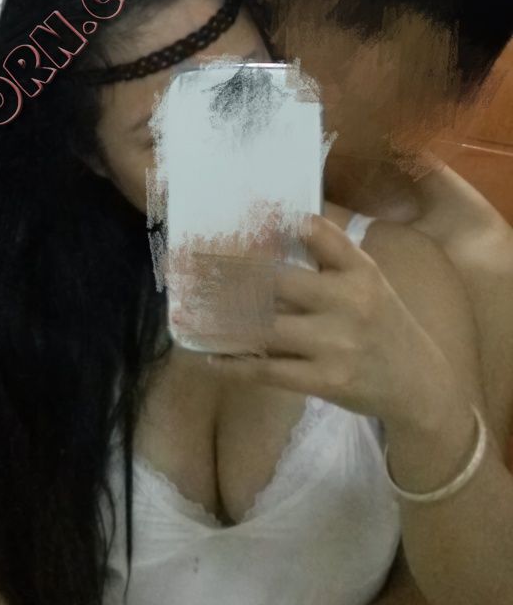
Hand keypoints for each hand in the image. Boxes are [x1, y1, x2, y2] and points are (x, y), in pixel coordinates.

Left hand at [207, 214, 453, 426]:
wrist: (419, 384)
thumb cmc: (382, 325)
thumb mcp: (368, 282)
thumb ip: (328, 257)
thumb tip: (270, 228)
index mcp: (359, 270)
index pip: (315, 232)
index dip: (271, 223)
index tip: (230, 220)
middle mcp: (349, 301)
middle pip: (275, 280)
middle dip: (224, 272)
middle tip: (184, 266)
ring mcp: (336, 343)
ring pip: (263, 327)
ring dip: (218, 321)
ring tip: (185, 312)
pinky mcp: (326, 380)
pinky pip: (268, 370)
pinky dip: (234, 364)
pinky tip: (209, 357)